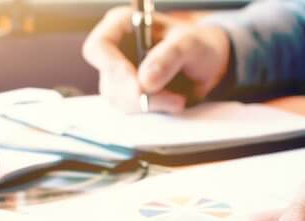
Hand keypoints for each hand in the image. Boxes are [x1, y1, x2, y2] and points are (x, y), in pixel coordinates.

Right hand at [82, 7, 230, 112]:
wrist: (207, 64)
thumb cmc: (197, 45)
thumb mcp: (190, 45)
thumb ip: (169, 57)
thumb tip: (144, 82)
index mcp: (121, 25)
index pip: (98, 48)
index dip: (113, 69)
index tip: (138, 86)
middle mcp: (115, 50)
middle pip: (109, 81)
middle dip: (139, 95)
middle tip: (173, 98)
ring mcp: (119, 76)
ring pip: (119, 100)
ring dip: (149, 105)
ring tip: (177, 98)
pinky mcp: (128, 95)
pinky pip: (131, 111)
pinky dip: (152, 111)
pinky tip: (171, 103)